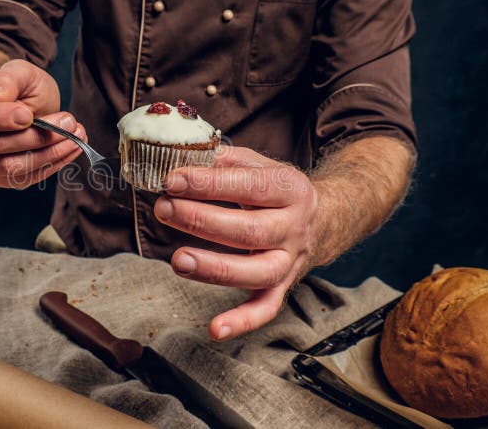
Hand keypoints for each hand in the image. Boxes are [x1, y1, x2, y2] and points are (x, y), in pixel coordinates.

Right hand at [0, 59, 86, 188]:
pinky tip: (73, 146)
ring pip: (12, 167)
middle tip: (69, 120)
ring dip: (49, 152)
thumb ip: (6, 80)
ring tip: (77, 133)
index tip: (28, 115)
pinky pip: (28, 178)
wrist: (31, 102)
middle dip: (34, 135)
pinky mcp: (5, 178)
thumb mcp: (19, 72)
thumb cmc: (21, 85)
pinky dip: (55, 163)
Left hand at [153, 146, 319, 340]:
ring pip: (257, 271)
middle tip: (164, 209)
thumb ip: (222, 160)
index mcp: (290, 188)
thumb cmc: (275, 189)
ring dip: (215, 269)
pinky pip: (265, 308)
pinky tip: (214, 329)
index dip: (209, 184)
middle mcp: (293, 227)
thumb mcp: (258, 163)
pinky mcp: (282, 286)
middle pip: (250, 230)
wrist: (323, 219)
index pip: (248, 186)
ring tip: (178, 261)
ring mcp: (289, 260)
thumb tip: (179, 157)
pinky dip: (242, 322)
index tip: (173, 180)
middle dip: (202, 221)